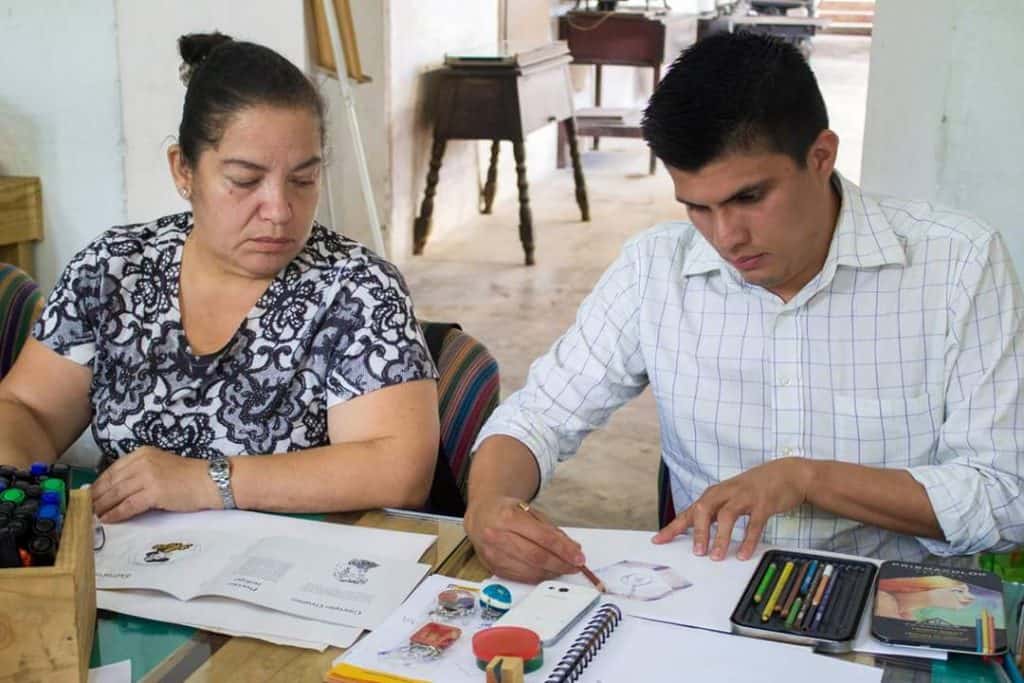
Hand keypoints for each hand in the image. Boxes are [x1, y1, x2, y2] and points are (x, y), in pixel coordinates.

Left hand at [91, 447, 220, 522]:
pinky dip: (116, 514)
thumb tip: (116, 490)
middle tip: (85, 509)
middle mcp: (142, 461)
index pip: (113, 470)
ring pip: (116, 494)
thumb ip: (139, 473)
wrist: (209, 482)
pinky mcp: (154, 492)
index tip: (89, 496)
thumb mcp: (160, 467)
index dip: (98, 484)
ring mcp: (148, 476)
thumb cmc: (188, 477)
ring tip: (93, 516)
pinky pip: (128, 505)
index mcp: (142, 453)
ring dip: (102, 507)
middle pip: (111, 482)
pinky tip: (108, 520)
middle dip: (96, 497)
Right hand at [464, 496, 585, 582]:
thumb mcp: (530, 512)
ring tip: (564, 568)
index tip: (578, 557)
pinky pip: (521, 577)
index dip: (564, 550)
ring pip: (530, 570)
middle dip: (560, 564)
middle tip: (575, 566)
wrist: (481, 516)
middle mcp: (498, 537)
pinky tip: (548, 572)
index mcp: (509, 518)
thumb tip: (573, 549)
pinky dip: (538, 577)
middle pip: (536, 557)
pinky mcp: (493, 568)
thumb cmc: (507, 512)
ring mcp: (494, 555)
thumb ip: (551, 530)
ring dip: (551, 572)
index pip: (543, 538)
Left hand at [653, 457, 813, 560]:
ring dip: (720, 537)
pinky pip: (754, 524)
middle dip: (698, 532)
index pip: (689, 511)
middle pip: (704, 509)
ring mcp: (745, 497)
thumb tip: (698, 534)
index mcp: (715, 493)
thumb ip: (714, 512)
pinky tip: (742, 554)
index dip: (673, 526)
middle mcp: (726, 493)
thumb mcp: (730, 496)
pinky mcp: (764, 503)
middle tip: (696, 553)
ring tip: (715, 557)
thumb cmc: (754, 488)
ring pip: (726, 515)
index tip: (658, 540)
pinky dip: (748, 540)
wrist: (788, 474)